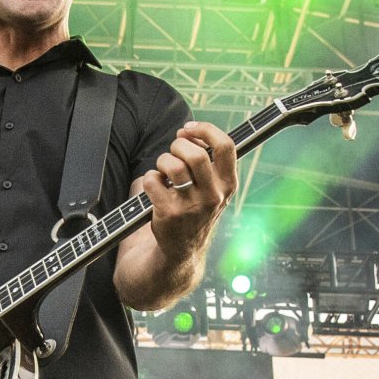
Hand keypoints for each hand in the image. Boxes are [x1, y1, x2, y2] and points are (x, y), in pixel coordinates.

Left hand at [137, 121, 236, 259]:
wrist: (183, 249)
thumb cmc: (196, 209)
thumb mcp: (214, 188)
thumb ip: (208, 160)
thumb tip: (189, 133)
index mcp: (228, 184)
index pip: (226, 146)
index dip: (205, 130)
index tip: (188, 130)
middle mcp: (213, 196)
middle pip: (196, 155)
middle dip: (178, 146)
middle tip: (173, 153)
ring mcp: (192, 206)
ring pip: (173, 166)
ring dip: (163, 161)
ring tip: (163, 170)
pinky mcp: (169, 213)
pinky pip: (153, 180)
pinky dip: (150, 178)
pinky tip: (155, 186)